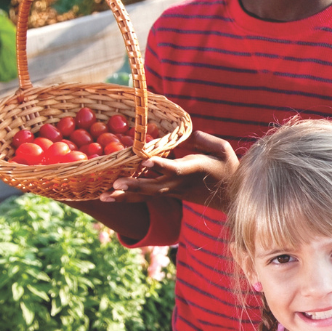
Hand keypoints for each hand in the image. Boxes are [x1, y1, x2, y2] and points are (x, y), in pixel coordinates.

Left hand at [98, 131, 237, 206]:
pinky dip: (127, 196)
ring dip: (124, 196)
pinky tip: (109, 196)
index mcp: (193, 171)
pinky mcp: (167, 194)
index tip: (145, 160)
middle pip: (153, 187)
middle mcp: (179, 184)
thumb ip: (204, 140)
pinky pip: (145, 196)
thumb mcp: (223, 149)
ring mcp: (172, 192)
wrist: (229, 196)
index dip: (160, 165)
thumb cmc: (228, 167)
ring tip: (102, 197)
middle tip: (114, 185)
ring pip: (145, 195)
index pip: (174, 169)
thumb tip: (187, 133)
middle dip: (134, 186)